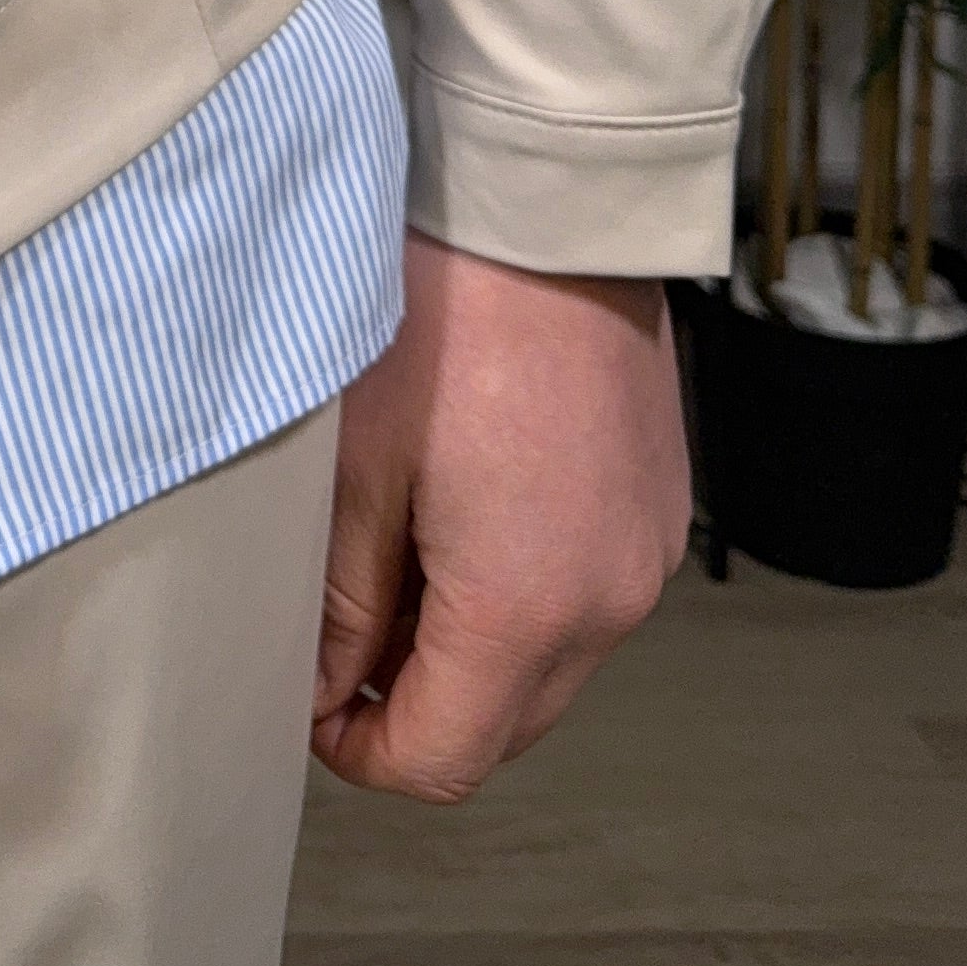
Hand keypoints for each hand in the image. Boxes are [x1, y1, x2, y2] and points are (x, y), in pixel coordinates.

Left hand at [312, 227, 686, 803]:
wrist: (545, 204)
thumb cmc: (440, 315)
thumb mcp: (352, 466)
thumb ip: (337, 603)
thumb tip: (319, 691)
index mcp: (528, 610)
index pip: (444, 761)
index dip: (361, 750)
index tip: (309, 697)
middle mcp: (610, 604)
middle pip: (503, 725)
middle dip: (415, 700)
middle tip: (341, 618)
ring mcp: (646, 556)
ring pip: (547, 664)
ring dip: (470, 643)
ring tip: (398, 544)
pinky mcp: (656, 508)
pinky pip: (584, 596)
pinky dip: (521, 589)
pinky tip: (462, 505)